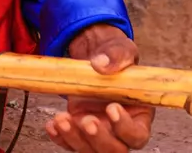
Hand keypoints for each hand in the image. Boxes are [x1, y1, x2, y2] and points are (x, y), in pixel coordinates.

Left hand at [45, 24, 154, 152]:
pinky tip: (52, 124)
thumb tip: (101, 63)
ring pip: (89, 151)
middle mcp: (118, 130)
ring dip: (74, 138)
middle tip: (87, 120)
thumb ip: (116, 56)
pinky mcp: (78, 130)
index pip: (138, 135)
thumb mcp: (120, 49)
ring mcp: (97, 132)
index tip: (112, 107)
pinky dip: (59, 137)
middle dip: (99, 139)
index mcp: (138, 115)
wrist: (94, 57)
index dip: (126, 128)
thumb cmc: (114, 57)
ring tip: (62, 118)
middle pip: (114, 151)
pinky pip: (69, 143)